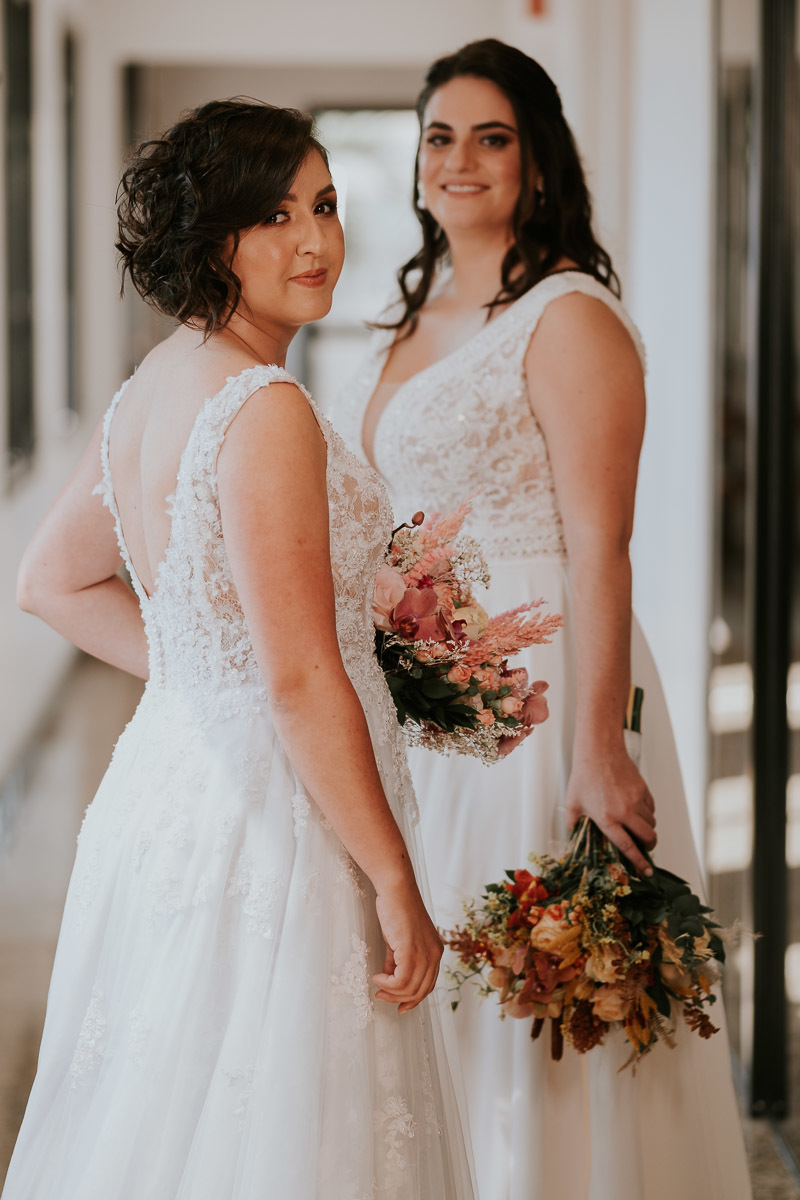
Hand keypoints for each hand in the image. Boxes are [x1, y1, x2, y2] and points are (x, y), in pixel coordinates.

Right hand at [372, 879, 442, 1012]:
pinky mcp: (412, 951)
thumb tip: (390, 978)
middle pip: (420, 991)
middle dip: (399, 999)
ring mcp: (425, 954)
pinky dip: (387, 983)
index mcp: (435, 952)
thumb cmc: (396, 910)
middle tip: (382, 997)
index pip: (428, 985)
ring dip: (391, 992)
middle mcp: (435, 955)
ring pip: (410, 989)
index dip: (413, 999)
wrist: (396, 890)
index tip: (398, 1005)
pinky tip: (378, 976)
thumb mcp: (399, 941)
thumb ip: (397, 961)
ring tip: (378, 986)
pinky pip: (401, 980)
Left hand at [565, 746, 656, 876]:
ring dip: (647, 829)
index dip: (639, 862)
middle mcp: (625, 812)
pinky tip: (637, 810)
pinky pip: (651, 808)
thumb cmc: (584, 776)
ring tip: (636, 826)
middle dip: (650, 847)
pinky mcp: (643, 790)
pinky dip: (648, 813)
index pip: (628, 847)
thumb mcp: (572, 803)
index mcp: (607, 819)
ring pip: (651, 823)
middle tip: (645, 847)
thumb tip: (573, 838)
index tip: (647, 871)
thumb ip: (573, 824)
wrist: (599, 751)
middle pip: (648, 837)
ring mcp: (636, 800)